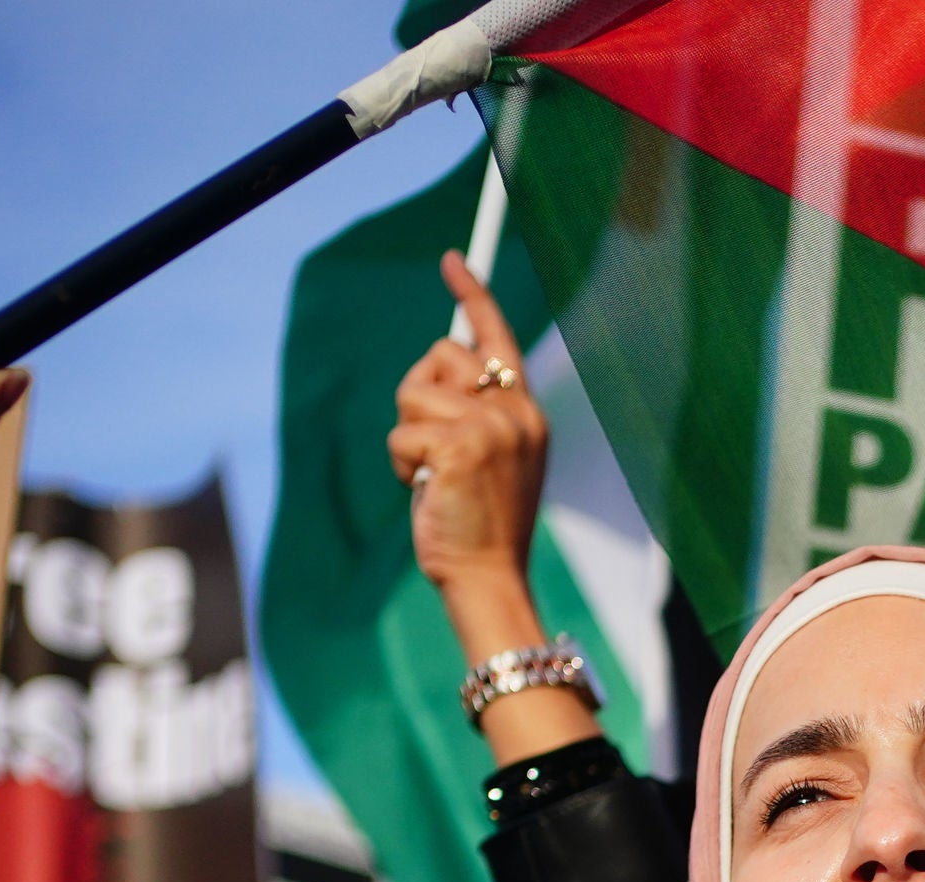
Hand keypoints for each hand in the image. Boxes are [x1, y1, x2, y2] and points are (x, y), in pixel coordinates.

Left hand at [390, 253, 597, 761]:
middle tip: (432, 453)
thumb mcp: (485, 459)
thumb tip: (433, 373)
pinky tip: (424, 492)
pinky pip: (400, 434)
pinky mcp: (459, 447)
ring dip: (406, 439)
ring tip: (431, 479)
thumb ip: (471, 414)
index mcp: (525, 412)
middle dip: (418, 399)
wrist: (488, 578)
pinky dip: (400, 466)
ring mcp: (490, 427)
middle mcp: (514, 411)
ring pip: (412, 396)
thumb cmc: (479, 526)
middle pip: (437, 358)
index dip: (472, 293)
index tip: (451, 260)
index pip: (495, 337)